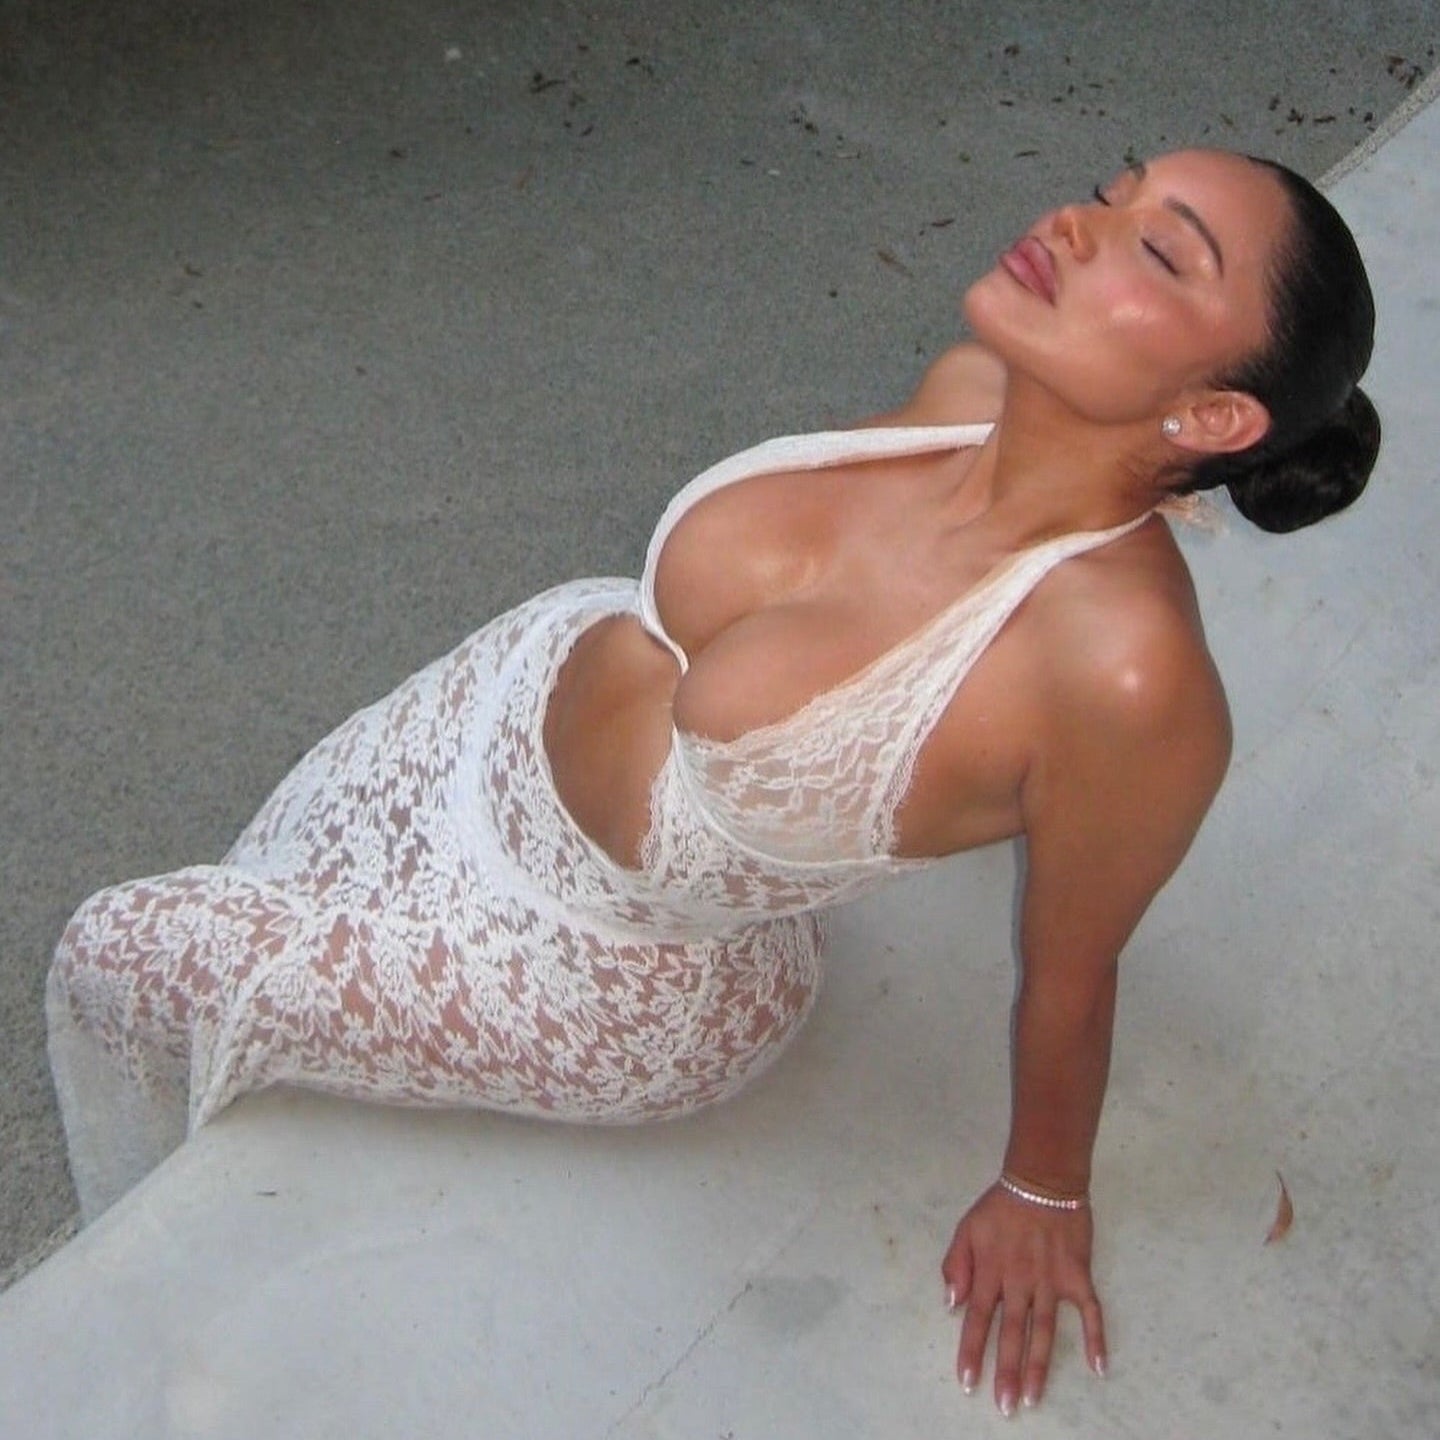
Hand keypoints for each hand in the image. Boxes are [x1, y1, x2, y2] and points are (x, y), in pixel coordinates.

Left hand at [941, 1183, 1105, 1414]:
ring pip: (1045, 1330)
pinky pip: (1090, 1311)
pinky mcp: (1078, 1276)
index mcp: (989, 1270)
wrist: (1043, 1181)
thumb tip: (951, 1304)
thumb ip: (956, 1264)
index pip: (976, 1318)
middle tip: (1005, 1407)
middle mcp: (1019, 1281)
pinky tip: (1100, 1368)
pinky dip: (1097, 1338)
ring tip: (1033, 1398)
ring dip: (1039, 1366)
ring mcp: (1051, 1281)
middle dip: (1007, 1372)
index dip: (972, 1351)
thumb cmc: (1001, 1207)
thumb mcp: (966, 1227)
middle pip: (1012, 1333)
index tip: (968, 1383)